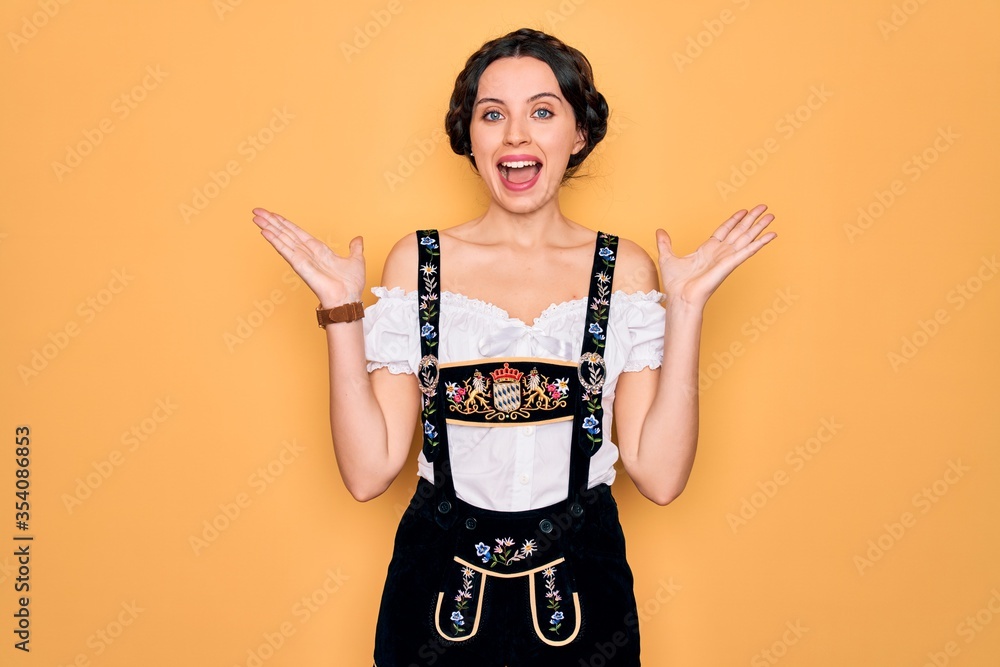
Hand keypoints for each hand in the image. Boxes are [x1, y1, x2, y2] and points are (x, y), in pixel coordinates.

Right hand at [251, 207, 365, 306]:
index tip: (273, 214)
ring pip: (283, 239)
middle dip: (272, 222)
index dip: (285, 223)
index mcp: (318, 250)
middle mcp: (307, 253)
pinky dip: (275, 241)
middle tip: (257, 211)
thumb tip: (358, 239)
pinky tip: (265, 232)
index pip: (297, 233)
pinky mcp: (300, 266)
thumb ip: (355, 248)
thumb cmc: (351, 285)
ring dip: (269, 228)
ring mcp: (302, 259)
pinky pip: (286, 251)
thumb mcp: (356, 260)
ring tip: (256, 217)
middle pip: (286, 233)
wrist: (349, 299)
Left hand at [656, 204, 776, 306]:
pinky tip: (770, 236)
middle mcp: (720, 253)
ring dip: (759, 227)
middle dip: (752, 219)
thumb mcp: (667, 257)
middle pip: (739, 231)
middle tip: (764, 207)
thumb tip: (659, 231)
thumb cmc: (676, 284)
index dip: (734, 220)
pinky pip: (747, 251)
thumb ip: (665, 243)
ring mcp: (727, 258)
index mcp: (708, 250)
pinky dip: (760, 243)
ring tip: (771, 216)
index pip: (725, 230)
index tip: (743, 210)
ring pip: (746, 238)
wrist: (680, 297)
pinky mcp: (730, 264)